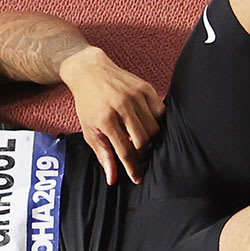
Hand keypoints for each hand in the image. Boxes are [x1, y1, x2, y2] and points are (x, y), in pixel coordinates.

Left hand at [60, 47, 164, 184]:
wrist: (90, 72)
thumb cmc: (88, 103)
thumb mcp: (90, 131)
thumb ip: (103, 155)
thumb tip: (113, 178)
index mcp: (105, 118)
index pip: (124, 150)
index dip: (132, 167)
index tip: (137, 178)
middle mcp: (122, 106)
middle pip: (143, 140)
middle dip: (141, 152)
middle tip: (136, 153)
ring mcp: (135, 95)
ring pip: (154, 128)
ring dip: (149, 138)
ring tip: (138, 137)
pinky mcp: (145, 88)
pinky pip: (160, 112)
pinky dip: (156, 122)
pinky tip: (145, 123)